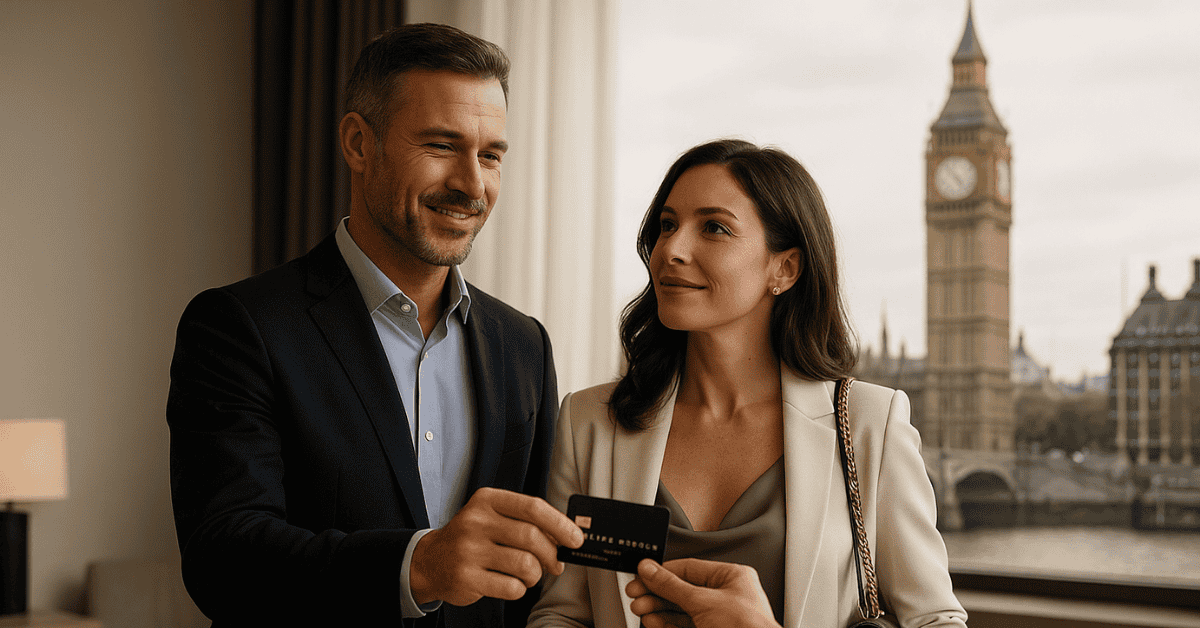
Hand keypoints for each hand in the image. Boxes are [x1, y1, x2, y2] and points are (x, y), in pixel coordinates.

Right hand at [409, 487, 583, 605]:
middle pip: (532, 537)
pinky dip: (520, 589)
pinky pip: (512, 587)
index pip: (532, 507)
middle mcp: (476, 521)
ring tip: (529, 574)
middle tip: (555, 564)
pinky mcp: (467, 577)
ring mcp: (469, 550)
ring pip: (525, 565)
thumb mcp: (493, 518)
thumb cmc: (472, 538)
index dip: (560, 524)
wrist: (431, 561)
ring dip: (535, 574)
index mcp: (487, 500)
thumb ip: (526, 522)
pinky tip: (510, 583)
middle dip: (551, 554)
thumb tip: (566, 537)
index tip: (576, 539)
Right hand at [626, 558, 779, 627]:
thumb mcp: (703, 601)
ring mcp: (719, 618)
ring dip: (658, 609)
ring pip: (681, 609)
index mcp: (732, 578)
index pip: (690, 567)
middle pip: (682, 589)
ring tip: (640, 609)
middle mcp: (727, 596)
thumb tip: (650, 570)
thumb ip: (672, 585)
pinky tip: (653, 621)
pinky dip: (667, 623)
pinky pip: (684, 625)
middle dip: (656, 593)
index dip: (663, 571)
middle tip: (636, 593)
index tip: (642, 573)